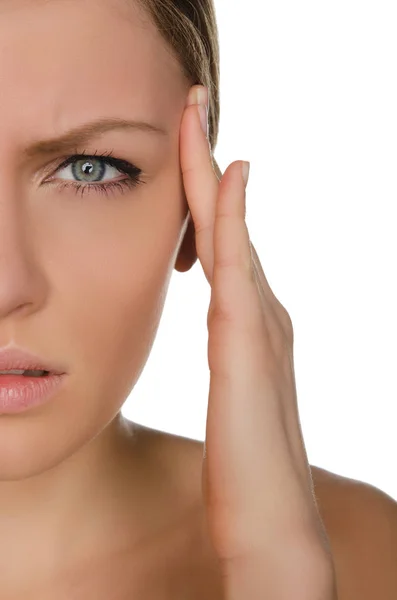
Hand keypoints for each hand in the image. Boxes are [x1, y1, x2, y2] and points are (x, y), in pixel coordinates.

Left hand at [179, 85, 337, 598]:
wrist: (272, 523)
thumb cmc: (246, 467)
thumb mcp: (236, 395)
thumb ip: (236, 353)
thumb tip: (230, 323)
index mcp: (251, 324)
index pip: (221, 243)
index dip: (205, 193)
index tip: (190, 146)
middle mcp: (261, 312)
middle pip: (227, 222)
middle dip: (207, 162)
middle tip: (194, 106)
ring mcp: (259, 323)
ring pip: (230, 230)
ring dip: (211, 172)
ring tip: (197, 118)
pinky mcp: (248, 343)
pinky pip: (236, 264)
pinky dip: (231, 217)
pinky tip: (229, 175)